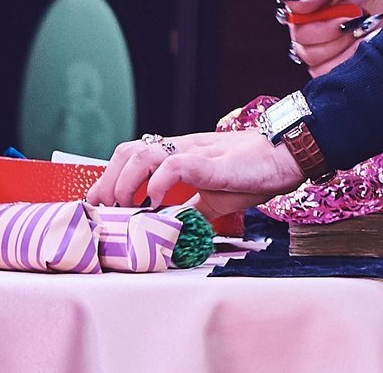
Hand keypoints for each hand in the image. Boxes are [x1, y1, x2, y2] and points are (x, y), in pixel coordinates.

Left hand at [86, 128, 304, 220]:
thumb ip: (192, 211)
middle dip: (109, 181)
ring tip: (127, 206)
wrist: (285, 156)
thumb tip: (173, 232)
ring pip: (143, 154)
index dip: (108, 177)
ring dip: (127, 182)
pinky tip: (156, 202)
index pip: (131, 155)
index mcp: (179, 155)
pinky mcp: (211, 162)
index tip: (97, 203)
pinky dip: (158, 183)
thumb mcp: (215, 198)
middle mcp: (181, 148)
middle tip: (107, 209)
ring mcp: (195, 153)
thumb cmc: (252, 173)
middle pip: (128, 151)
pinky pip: (175, 164)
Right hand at [283, 0, 382, 75]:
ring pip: (320, 67)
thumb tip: (292, 5)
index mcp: (301, 13)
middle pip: (308, 53)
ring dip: (346, 49)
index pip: (299, 33)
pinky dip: (352, 61)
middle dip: (338, 37)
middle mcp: (307, 33)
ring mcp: (323, 50)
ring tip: (361, 29)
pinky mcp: (338, 61)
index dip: (323, 29)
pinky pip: (334, 74)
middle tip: (357, 19)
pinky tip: (363, 43)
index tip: (347, 15)